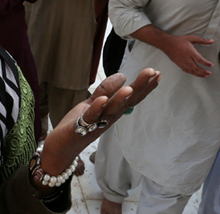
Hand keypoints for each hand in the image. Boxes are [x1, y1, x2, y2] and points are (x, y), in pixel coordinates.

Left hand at [36, 69, 160, 194]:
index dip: (145, 86)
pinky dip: (96, 109)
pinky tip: (103, 100)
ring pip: (110, 111)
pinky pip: (90, 118)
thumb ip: (106, 90)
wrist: (62, 147)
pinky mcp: (81, 127)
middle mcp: (108, 118)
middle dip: (140, 88)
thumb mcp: (93, 102)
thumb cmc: (79, 125)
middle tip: (152, 73)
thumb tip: (123, 75)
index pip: (132, 98)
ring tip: (130, 88)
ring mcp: (96, 123)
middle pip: (126, 102)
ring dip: (120, 100)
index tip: (157, 73)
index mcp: (112, 111)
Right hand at [162, 35, 213, 77]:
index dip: (206, 63)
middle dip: (203, 71)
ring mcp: (182, 62)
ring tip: (204, 76)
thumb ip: (202, 40)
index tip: (211, 65)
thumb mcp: (191, 38)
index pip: (199, 59)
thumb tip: (212, 41)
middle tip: (209, 73)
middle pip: (195, 67)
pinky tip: (195, 74)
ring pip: (191, 70)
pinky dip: (191, 73)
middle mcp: (186, 58)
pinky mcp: (178, 64)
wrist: (167, 44)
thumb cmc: (179, 40)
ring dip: (198, 74)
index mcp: (190, 51)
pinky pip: (186, 70)